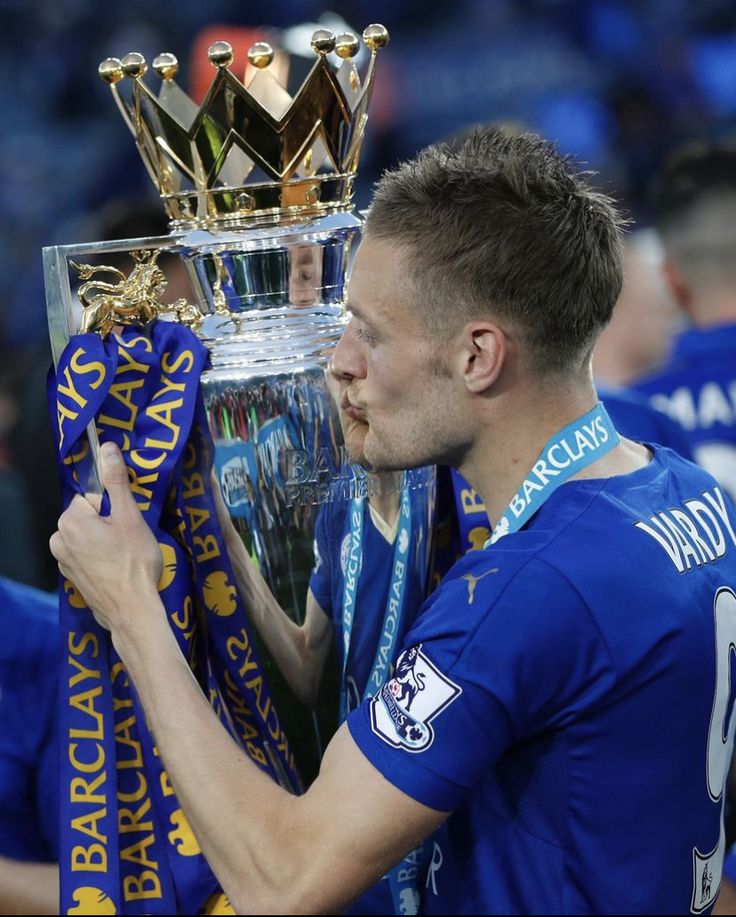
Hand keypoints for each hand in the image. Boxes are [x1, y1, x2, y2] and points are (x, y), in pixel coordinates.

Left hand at [50, 442, 162, 635]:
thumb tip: (106, 448)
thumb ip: (116, 481)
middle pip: (88, 515)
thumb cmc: (134, 563)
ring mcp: (63, 560)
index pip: (92, 497)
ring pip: (87, 535)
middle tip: (128, 539)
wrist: (132, 609)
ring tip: (124, 555)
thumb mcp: (130, 516)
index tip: (125, 523)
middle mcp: (59, 539)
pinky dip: (100, 556)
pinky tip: (116, 568)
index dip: (113, 507)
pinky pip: (86, 554)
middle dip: (108, 523)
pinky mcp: (71, 576)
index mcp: (70, 521)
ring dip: (105, 540)